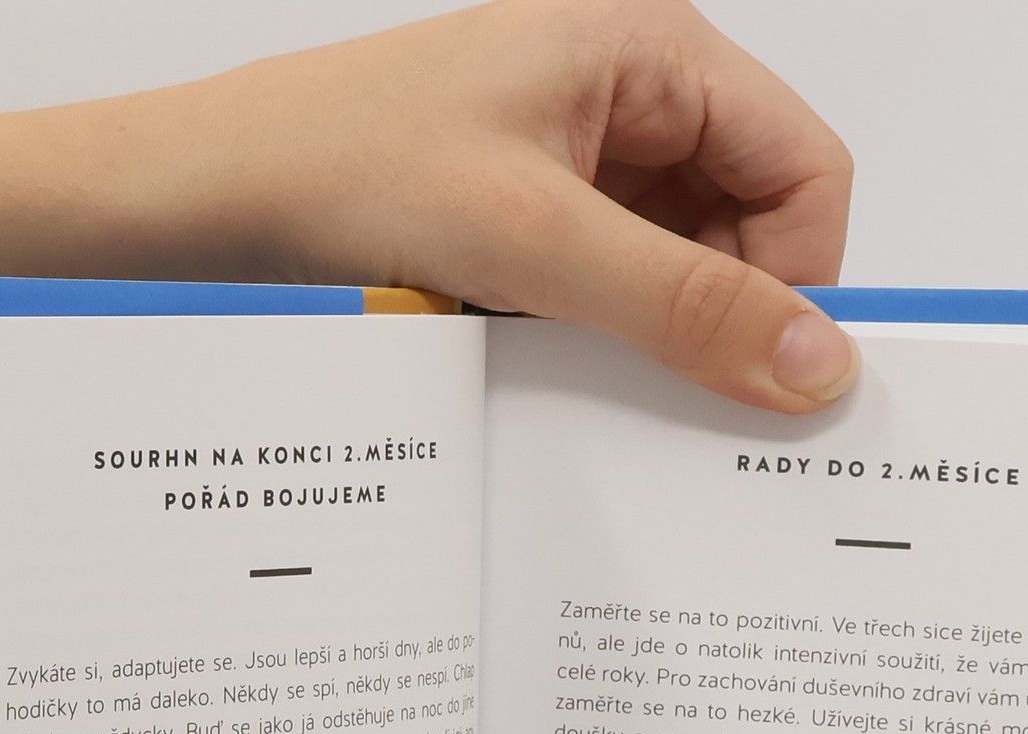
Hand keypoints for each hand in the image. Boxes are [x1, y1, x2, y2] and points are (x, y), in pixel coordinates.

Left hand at [120, 0, 857, 411]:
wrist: (208, 201)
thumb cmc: (343, 169)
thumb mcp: (537, 243)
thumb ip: (688, 306)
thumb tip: (819, 364)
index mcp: (653, 49)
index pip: (807, 170)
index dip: (800, 276)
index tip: (765, 371)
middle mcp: (633, 95)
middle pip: (754, 225)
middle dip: (728, 312)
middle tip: (679, 390)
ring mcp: (586, 158)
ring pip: (688, 267)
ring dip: (662, 331)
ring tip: (591, 359)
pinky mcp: (542, 217)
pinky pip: (622, 286)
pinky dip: (612, 335)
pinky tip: (561, 358)